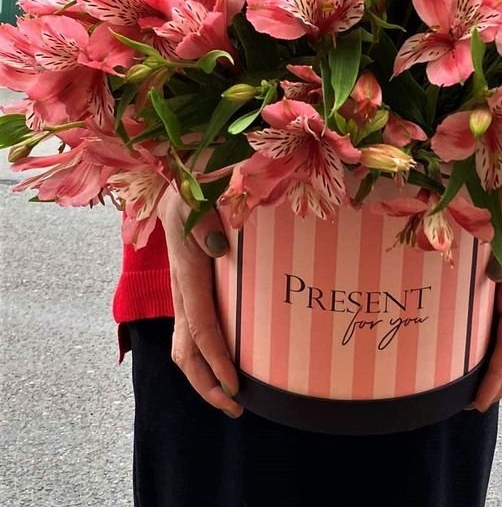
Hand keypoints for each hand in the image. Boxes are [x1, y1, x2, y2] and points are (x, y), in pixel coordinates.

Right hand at [157, 186, 243, 418]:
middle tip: (236, 406)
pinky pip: (193, 331)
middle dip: (206, 383)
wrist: (179, 182)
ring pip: (185, 346)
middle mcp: (182, 289)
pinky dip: (205, 356)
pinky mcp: (192, 289)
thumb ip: (205, 223)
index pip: (199, 326)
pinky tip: (226, 362)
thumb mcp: (196, 199)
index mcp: (187, 273)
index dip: (216, 358)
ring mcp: (185, 292)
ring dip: (204, 376)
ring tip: (232, 397)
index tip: (233, 384)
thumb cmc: (193, 190)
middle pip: (185, 350)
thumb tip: (217, 250)